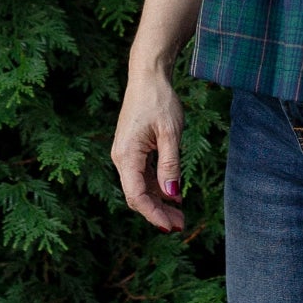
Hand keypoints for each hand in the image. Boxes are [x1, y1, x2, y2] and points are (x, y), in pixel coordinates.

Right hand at [112, 63, 185, 232]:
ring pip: (140, 187)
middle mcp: (121, 158)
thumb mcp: (170, 133)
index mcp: (127, 155)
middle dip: (157, 212)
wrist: (148, 76)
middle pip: (137, 195)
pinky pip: (143, 175)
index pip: (136, 196)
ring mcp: (126, 154)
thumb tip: (171, 195)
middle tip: (181, 225)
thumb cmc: (160, 100)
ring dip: (158, 202)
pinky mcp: (133, 149)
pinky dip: (157, 186)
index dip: (153, 214)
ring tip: (179, 215)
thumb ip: (170, 165)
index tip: (171, 227)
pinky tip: (172, 195)